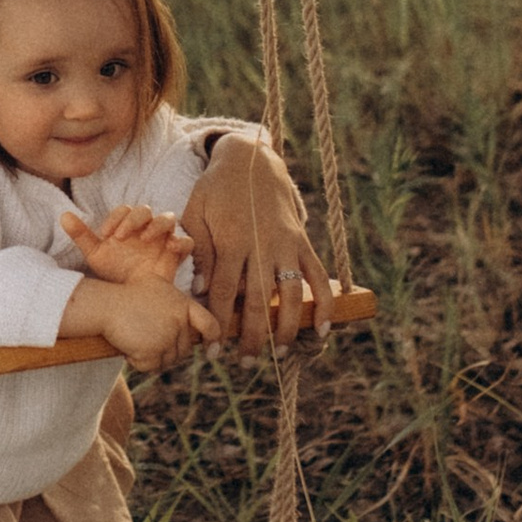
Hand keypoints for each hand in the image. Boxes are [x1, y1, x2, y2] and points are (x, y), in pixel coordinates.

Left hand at [62, 203, 193, 287]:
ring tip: (145, 239)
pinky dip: (182, 241)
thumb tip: (63, 215)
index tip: (104, 235)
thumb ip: (82, 236)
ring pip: (167, 219)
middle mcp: (145, 227)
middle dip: (134, 220)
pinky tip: (171, 248)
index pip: (124, 210)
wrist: (131, 297)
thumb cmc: (114, 272)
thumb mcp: (96, 255)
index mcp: (127, 224)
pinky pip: (186, 241)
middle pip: (145, 210)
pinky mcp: (176, 253)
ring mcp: (163, 239)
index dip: (115, 218)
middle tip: (121, 237)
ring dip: (157, 225)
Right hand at [62, 272, 220, 372]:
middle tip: (146, 338)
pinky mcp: (154, 351)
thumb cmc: (126, 295)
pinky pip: (150, 366)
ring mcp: (168, 337)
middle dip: (166, 350)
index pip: (210, 325)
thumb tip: (194, 323)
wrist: (105, 305)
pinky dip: (138, 362)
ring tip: (134, 339)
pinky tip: (127, 347)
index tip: (212, 352)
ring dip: (151, 357)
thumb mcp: (158, 288)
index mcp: (183, 304)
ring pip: (168, 361)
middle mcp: (179, 321)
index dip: (214, 340)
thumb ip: (177, 304)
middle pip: (184, 350)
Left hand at [181, 137, 333, 352]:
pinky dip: (324, 302)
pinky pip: (317, 275)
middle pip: (256, 301)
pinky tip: (323, 328)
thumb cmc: (216, 188)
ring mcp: (285, 244)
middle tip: (246, 362)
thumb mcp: (196, 213)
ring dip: (287, 327)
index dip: (217, 323)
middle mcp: (260, 245)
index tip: (212, 350)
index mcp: (230, 240)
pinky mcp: (302, 240)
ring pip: (290, 294)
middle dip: (252, 336)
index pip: (221, 292)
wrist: (250, 158)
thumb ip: (200, 251)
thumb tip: (199, 288)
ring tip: (280, 352)